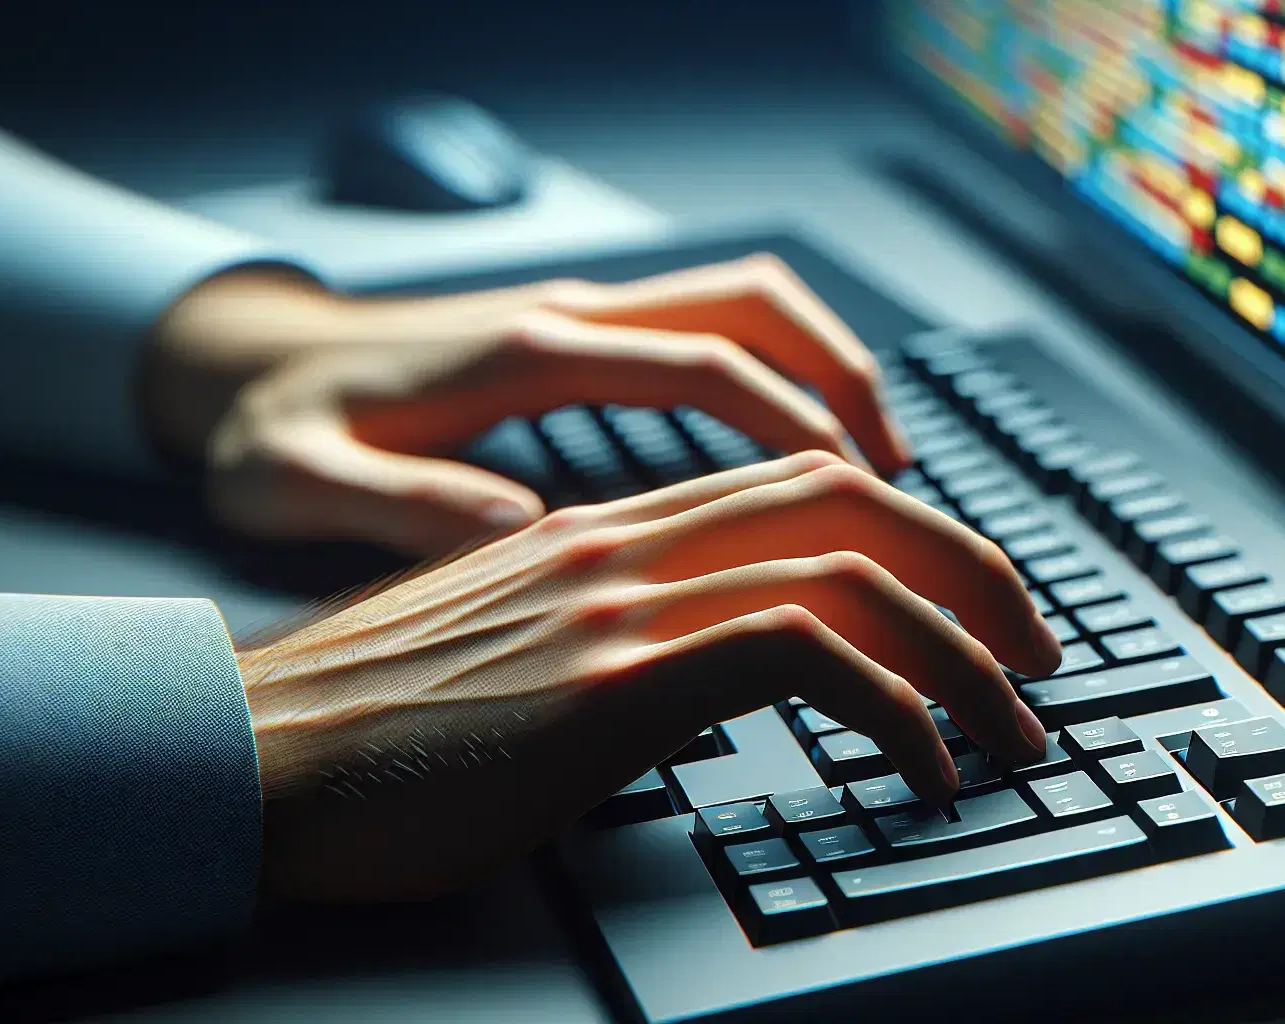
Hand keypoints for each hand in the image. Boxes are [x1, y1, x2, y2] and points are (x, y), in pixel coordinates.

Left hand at [143, 253, 911, 556]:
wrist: (245, 362)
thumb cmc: (274, 427)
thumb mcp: (300, 479)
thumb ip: (403, 503)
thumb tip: (527, 530)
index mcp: (525, 351)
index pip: (698, 364)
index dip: (794, 419)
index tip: (864, 488)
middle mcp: (570, 316)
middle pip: (752, 305)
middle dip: (845, 377)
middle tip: (907, 478)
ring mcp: (583, 319)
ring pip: (747, 308)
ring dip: (826, 370)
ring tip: (882, 470)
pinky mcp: (584, 339)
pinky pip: (715, 336)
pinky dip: (780, 380)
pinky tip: (797, 461)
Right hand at [240, 453, 1059, 902]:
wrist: (247, 758)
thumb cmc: (372, 729)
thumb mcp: (521, 656)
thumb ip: (624, 637)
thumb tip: (723, 680)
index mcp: (611, 531)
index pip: (805, 487)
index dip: (916, 534)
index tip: (975, 607)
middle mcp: (626, 542)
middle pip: (852, 504)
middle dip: (975, 574)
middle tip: (1037, 657)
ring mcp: (618, 602)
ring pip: (849, 575)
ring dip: (963, 657)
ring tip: (1011, 733)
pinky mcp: (607, 679)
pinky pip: (804, 657)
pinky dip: (894, 709)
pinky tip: (923, 770)